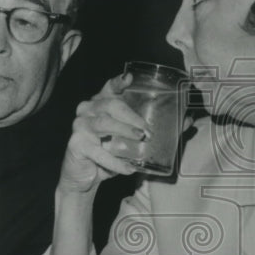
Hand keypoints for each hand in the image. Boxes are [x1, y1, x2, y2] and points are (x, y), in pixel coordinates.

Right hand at [58, 73, 147, 194]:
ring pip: (104, 123)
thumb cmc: (106, 154)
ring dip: (124, 130)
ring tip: (140, 138)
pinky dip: (116, 161)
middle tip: (146, 129)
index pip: (109, 88)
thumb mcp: (123, 140)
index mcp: (99, 104)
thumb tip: (177, 126)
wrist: (84, 176)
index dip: (118, 82)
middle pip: (111, 104)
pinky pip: (99, 152)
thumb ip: (140, 130)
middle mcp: (87, 110)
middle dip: (132, 116)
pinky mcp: (76, 144)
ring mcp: (80, 125)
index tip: (129, 78)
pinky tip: (128, 168)